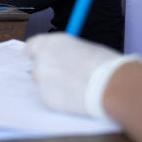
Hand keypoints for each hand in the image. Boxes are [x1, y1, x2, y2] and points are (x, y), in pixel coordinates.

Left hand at [26, 33, 141, 119]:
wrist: (111, 85)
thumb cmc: (103, 63)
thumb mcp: (82, 48)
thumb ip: (65, 52)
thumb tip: (62, 57)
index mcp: (50, 43)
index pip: (31, 47)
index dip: (39, 54)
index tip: (47, 59)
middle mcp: (41, 60)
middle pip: (36, 66)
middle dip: (48, 71)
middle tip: (65, 76)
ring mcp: (42, 81)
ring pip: (42, 84)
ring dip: (53, 85)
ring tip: (75, 87)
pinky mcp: (46, 99)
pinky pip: (49, 98)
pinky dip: (59, 98)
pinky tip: (75, 97)